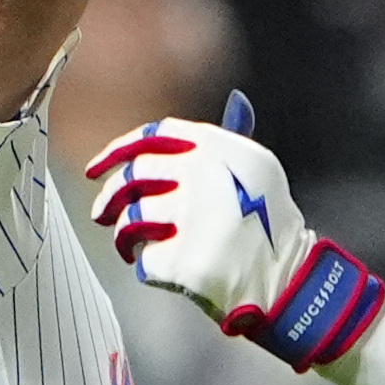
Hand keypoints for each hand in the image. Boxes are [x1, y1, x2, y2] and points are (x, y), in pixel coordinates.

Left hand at [85, 110, 384, 369]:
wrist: (287, 284)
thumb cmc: (269, 229)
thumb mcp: (262, 173)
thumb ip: (234, 142)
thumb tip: (238, 101)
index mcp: (222, 148)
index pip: (155, 136)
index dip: (118, 151)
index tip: (97, 168)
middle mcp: (206, 175)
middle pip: (134, 175)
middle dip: (111, 197)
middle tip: (102, 214)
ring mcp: (195, 218)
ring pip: (130, 218)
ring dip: (124, 235)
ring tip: (131, 247)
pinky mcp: (185, 260)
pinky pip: (143, 260)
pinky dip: (147, 268)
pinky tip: (166, 270)